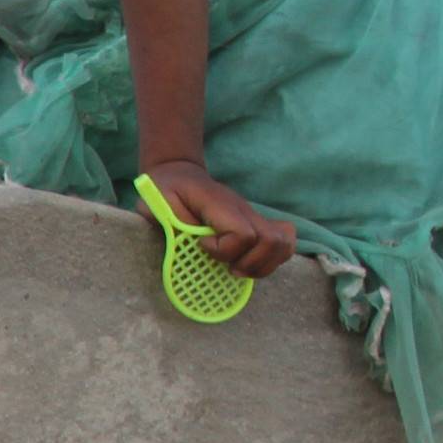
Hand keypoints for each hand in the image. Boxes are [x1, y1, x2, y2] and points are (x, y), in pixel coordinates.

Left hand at [143, 157, 292, 278]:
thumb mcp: (158, 205)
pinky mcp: (256, 223)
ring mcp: (253, 216)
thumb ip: (173, 227)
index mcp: (220, 205)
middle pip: (271, 240)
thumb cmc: (166, 191)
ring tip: (239, 269)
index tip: (201, 245)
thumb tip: (189, 249)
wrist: (179, 173)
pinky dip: (272, 259)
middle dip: (251, 264)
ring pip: (283, 242)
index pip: (242, 233)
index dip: (224, 249)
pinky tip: (250, 263)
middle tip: (227, 268)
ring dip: (264, 265)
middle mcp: (243, 210)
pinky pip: (283, 241)